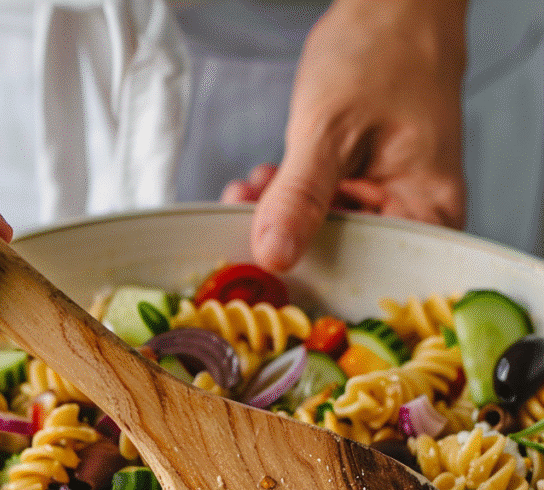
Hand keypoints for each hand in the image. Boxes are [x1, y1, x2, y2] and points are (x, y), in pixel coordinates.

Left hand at [222, 0, 467, 271]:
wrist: (393, 8)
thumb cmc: (384, 53)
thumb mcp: (330, 128)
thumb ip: (301, 196)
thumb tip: (274, 255)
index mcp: (428, 216)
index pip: (368, 278)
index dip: (311, 279)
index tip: (260, 269)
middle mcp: (413, 223)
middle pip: (342, 263)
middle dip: (287, 241)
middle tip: (244, 217)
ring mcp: (385, 209)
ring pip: (323, 239)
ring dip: (279, 219)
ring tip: (252, 190)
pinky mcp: (360, 197)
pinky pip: (319, 216)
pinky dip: (288, 202)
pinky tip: (266, 183)